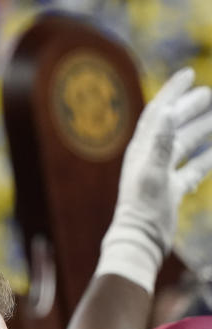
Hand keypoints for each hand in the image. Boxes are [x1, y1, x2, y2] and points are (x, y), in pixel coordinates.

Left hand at [99, 67, 211, 290]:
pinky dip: (205, 158)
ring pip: (184, 145)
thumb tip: (165, 111)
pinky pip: (191, 168)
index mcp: (141, 150)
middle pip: (172, 126)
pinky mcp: (171, 190)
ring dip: (200, 130)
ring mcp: (161, 174)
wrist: (140, 239)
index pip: (157, 113)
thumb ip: (159, 143)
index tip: (188, 74)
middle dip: (189, 108)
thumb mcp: (152, 172)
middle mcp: (149, 158)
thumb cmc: (143, 208)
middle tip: (209, 94)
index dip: (171, 92)